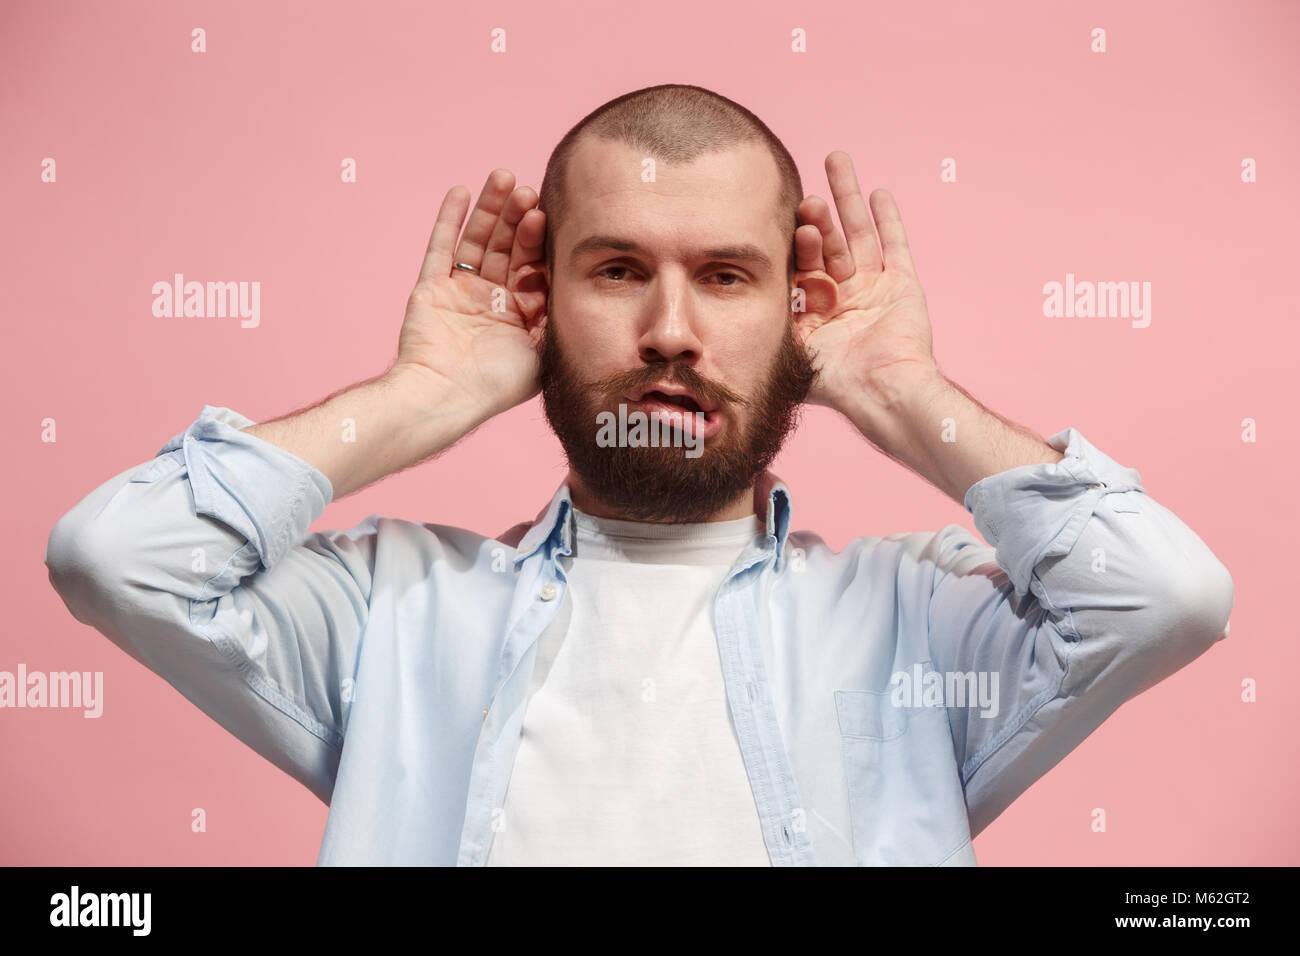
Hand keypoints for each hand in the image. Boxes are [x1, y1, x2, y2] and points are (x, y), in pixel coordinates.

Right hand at [393, 169, 548, 419]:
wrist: (445, 396)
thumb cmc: (496, 384)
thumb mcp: (543, 351)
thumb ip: (557, 316)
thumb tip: (583, 284)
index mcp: (520, 315)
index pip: (533, 266)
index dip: (538, 241)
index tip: (546, 214)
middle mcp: (491, 300)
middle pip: (507, 248)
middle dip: (517, 219)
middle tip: (528, 192)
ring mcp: (460, 292)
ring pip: (478, 241)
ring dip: (489, 210)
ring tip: (502, 177)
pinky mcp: (430, 289)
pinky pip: (440, 248)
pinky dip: (449, 220)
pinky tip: (461, 191)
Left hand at [792, 152, 937, 412]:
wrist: (882, 391)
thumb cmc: (836, 381)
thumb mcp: (791, 353)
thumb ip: (770, 328)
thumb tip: (720, 321)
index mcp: (813, 313)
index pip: (799, 266)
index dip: (795, 244)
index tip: (789, 222)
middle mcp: (841, 298)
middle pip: (826, 245)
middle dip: (817, 218)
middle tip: (807, 197)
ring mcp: (873, 290)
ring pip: (858, 235)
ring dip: (847, 200)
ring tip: (836, 161)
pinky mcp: (903, 287)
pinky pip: (895, 246)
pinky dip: (887, 220)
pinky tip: (877, 193)